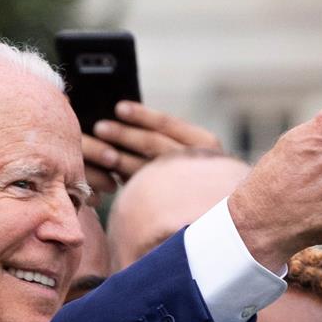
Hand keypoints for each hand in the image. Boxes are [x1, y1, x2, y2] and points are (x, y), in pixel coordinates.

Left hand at [82, 101, 222, 194]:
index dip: (142, 116)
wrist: (222, 213)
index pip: (168, 125)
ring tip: (99, 153)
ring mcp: (186, 186)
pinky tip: (108, 178)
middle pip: (153, 145)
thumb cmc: (204, 173)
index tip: (119, 108)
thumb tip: (126, 117)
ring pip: (145, 170)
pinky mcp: (173, 206)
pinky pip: (143, 191)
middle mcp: (199, 163)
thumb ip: (170, 137)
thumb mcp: (198, 150)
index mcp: (206, 143)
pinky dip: (125, 182)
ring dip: (119, 160)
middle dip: (124, 136)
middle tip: (100, 128)